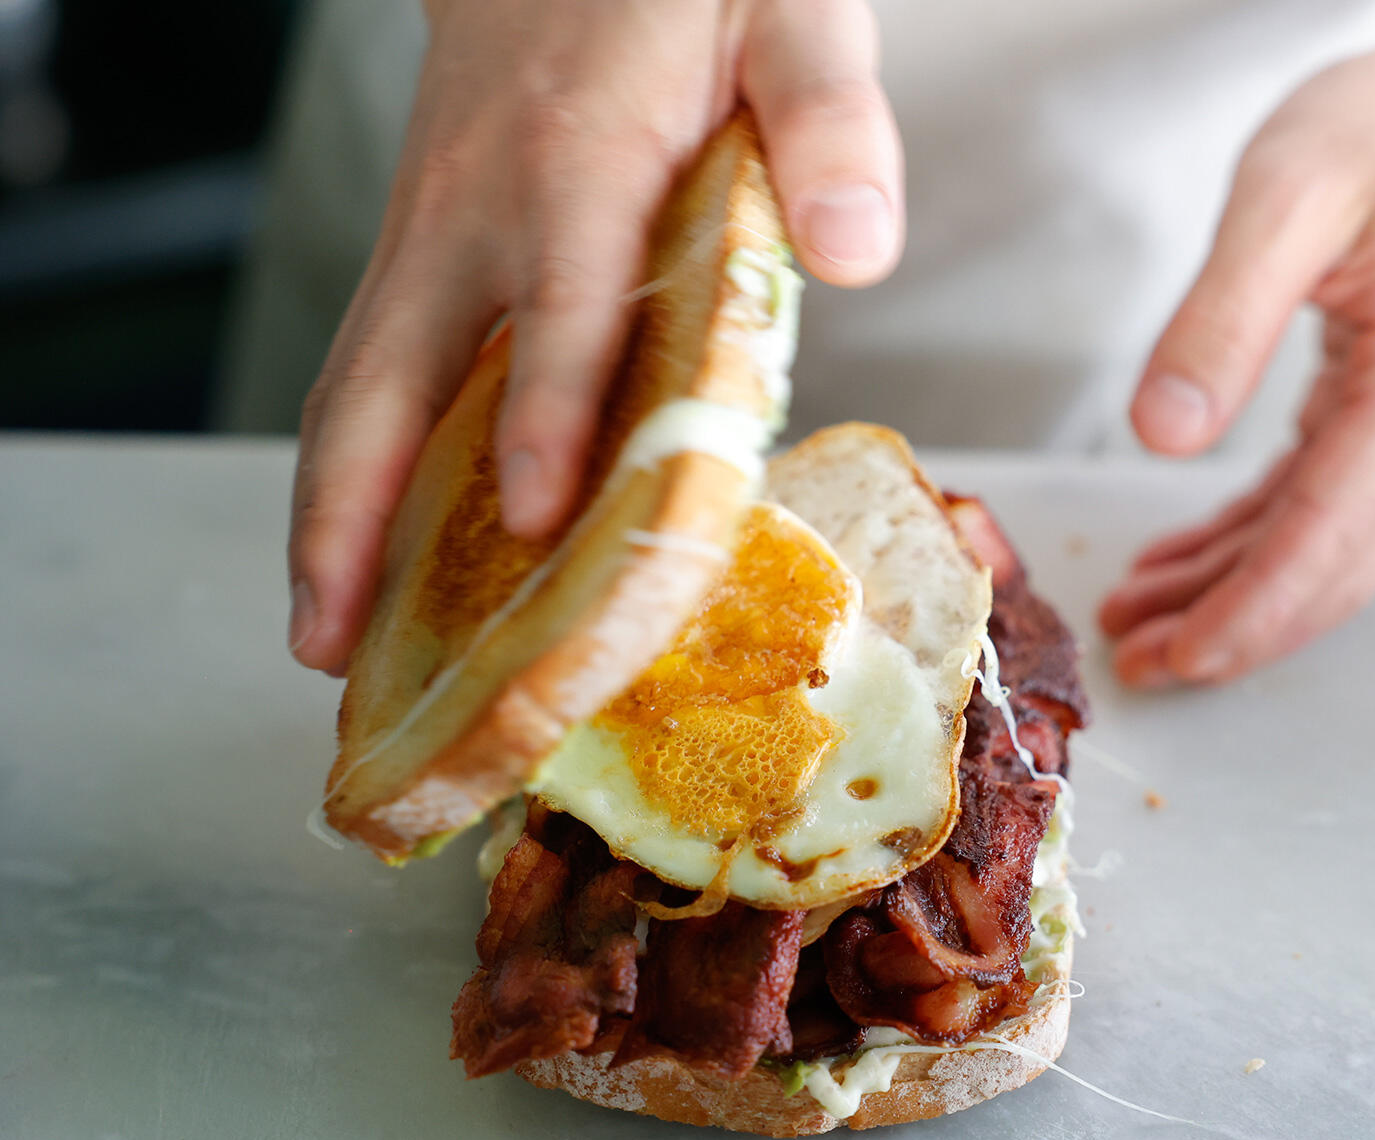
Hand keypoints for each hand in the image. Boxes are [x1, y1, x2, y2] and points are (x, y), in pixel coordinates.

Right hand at [288, 0, 902, 674]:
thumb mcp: (786, 11)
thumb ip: (827, 117)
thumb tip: (855, 254)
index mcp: (581, 164)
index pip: (564, 306)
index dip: (548, 415)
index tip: (537, 518)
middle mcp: (478, 213)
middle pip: (388, 377)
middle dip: (355, 516)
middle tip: (339, 644)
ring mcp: (430, 233)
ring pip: (353, 386)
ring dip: (327, 513)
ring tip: (322, 634)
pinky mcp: (418, 248)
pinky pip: (367, 369)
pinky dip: (349, 467)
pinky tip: (359, 544)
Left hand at [1100, 0, 1374, 687]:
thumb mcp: (1287, 198)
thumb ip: (1222, 321)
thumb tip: (1166, 435)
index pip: (1329, 538)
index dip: (1247, 612)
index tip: (1175, 660)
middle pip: (1335, 570)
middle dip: (1233, 628)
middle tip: (1136, 665)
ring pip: (1328, 550)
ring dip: (1235, 594)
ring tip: (1139, 620)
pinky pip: (1326, 505)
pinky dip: (1256, 542)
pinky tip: (1188, 560)